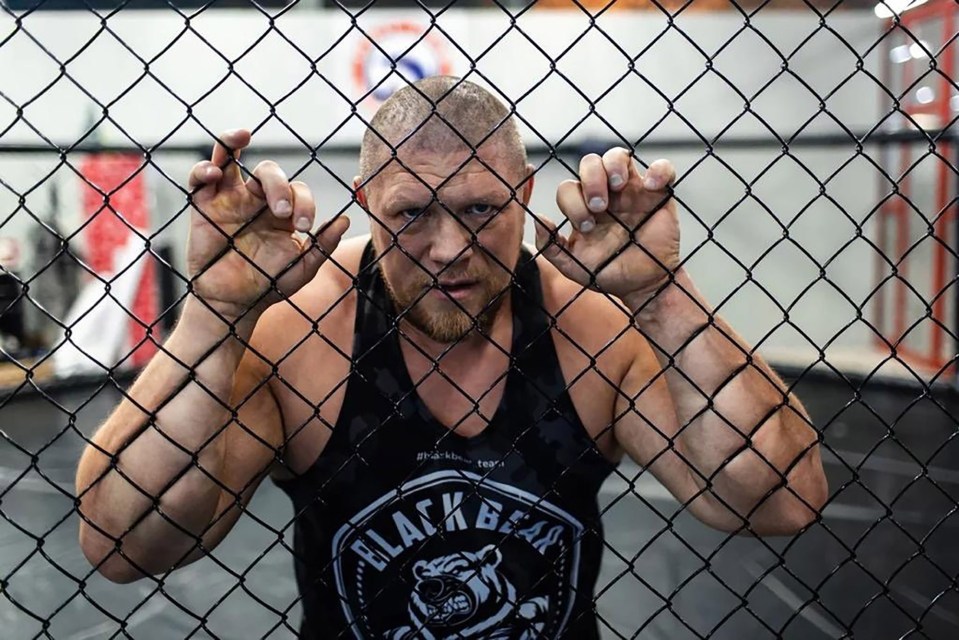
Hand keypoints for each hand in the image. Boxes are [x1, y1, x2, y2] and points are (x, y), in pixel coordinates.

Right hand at [186, 130, 349, 319]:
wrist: (234, 304)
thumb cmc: (269, 285)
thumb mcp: (301, 269)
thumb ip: (322, 246)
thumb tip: (345, 220)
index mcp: (283, 211)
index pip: (298, 191)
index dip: (306, 203)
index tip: (305, 228)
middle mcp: (257, 199)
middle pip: (269, 171)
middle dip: (279, 185)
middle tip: (282, 211)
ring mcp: (229, 199)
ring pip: (229, 157)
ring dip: (232, 140)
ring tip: (241, 135)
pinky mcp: (203, 206)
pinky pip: (200, 178)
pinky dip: (204, 168)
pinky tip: (214, 171)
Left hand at [534, 148, 678, 303]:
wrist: (643, 285)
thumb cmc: (608, 273)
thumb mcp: (574, 266)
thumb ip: (551, 247)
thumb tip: (538, 220)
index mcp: (583, 207)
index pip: (568, 187)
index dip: (572, 202)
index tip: (587, 226)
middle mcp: (605, 194)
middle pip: (589, 163)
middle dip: (591, 180)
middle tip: (599, 207)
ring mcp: (631, 191)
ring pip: (618, 156)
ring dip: (614, 165)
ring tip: (618, 186)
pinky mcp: (659, 194)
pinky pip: (662, 168)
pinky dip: (658, 170)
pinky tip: (651, 186)